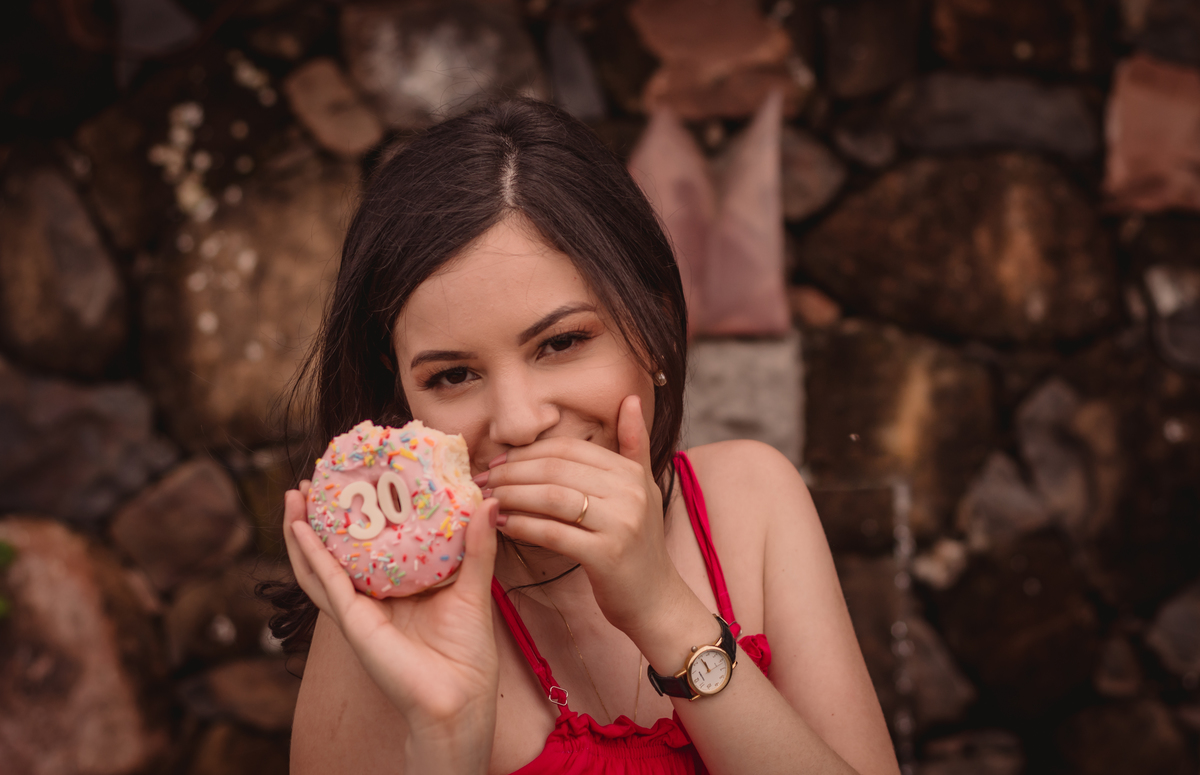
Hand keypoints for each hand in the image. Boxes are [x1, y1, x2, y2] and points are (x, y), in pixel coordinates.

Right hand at [283, 482, 500, 754]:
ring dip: (302, 530)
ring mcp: (358, 608)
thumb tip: (487, 502)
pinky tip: (300, 528)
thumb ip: (477, 546)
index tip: (355, 477)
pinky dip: (310, 555)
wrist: (458, 696)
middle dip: (322, 516)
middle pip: (336, 550)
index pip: (371, 543)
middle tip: (315, 480)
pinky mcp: (353, 621)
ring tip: (295, 494)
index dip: (359, 513)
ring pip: (318, 564)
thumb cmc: (467, 651)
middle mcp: (373, 595)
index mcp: (398, 586)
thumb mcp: (474, 587)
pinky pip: (325, 582)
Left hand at [481, 395, 693, 637]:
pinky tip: (503, 525)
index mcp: (632, 473)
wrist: (657, 600)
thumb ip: (634, 445)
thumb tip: (631, 399)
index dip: (528, 453)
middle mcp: (630, 492)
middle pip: (556, 470)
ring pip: (552, 497)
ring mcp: (620, 524)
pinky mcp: (606, 555)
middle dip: (513, 472)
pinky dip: (522, 526)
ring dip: (512, 496)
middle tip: (485, 480)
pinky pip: (553, 532)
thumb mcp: (643, 489)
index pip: (569, 450)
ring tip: (489, 499)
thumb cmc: (639, 545)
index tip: (500, 462)